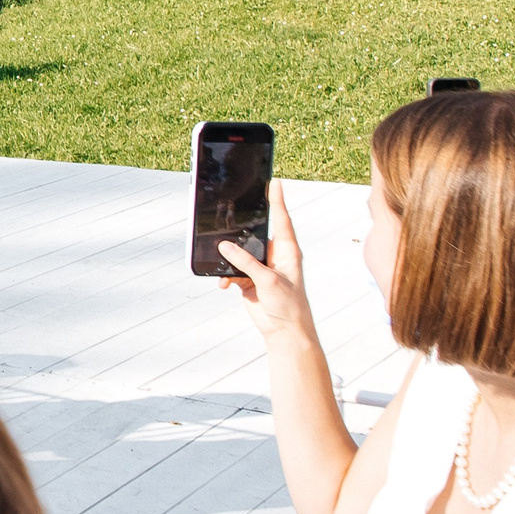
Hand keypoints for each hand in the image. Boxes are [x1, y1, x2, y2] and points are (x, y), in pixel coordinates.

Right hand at [217, 181, 313, 341]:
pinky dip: (226, 276)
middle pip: (253, 234)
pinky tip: (225, 283)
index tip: (274, 182)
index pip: (281, 220)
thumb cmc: (289, 306)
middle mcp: (274, 256)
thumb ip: (246, 261)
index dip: (277, 200)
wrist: (284, 331)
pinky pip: (232, 270)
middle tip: (227, 218)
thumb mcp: (268, 280)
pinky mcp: (250, 280)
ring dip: (229, 260)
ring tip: (224, 266)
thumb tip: (225, 247)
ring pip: (239, 253)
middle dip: (239, 231)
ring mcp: (261, 268)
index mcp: (287, 251)